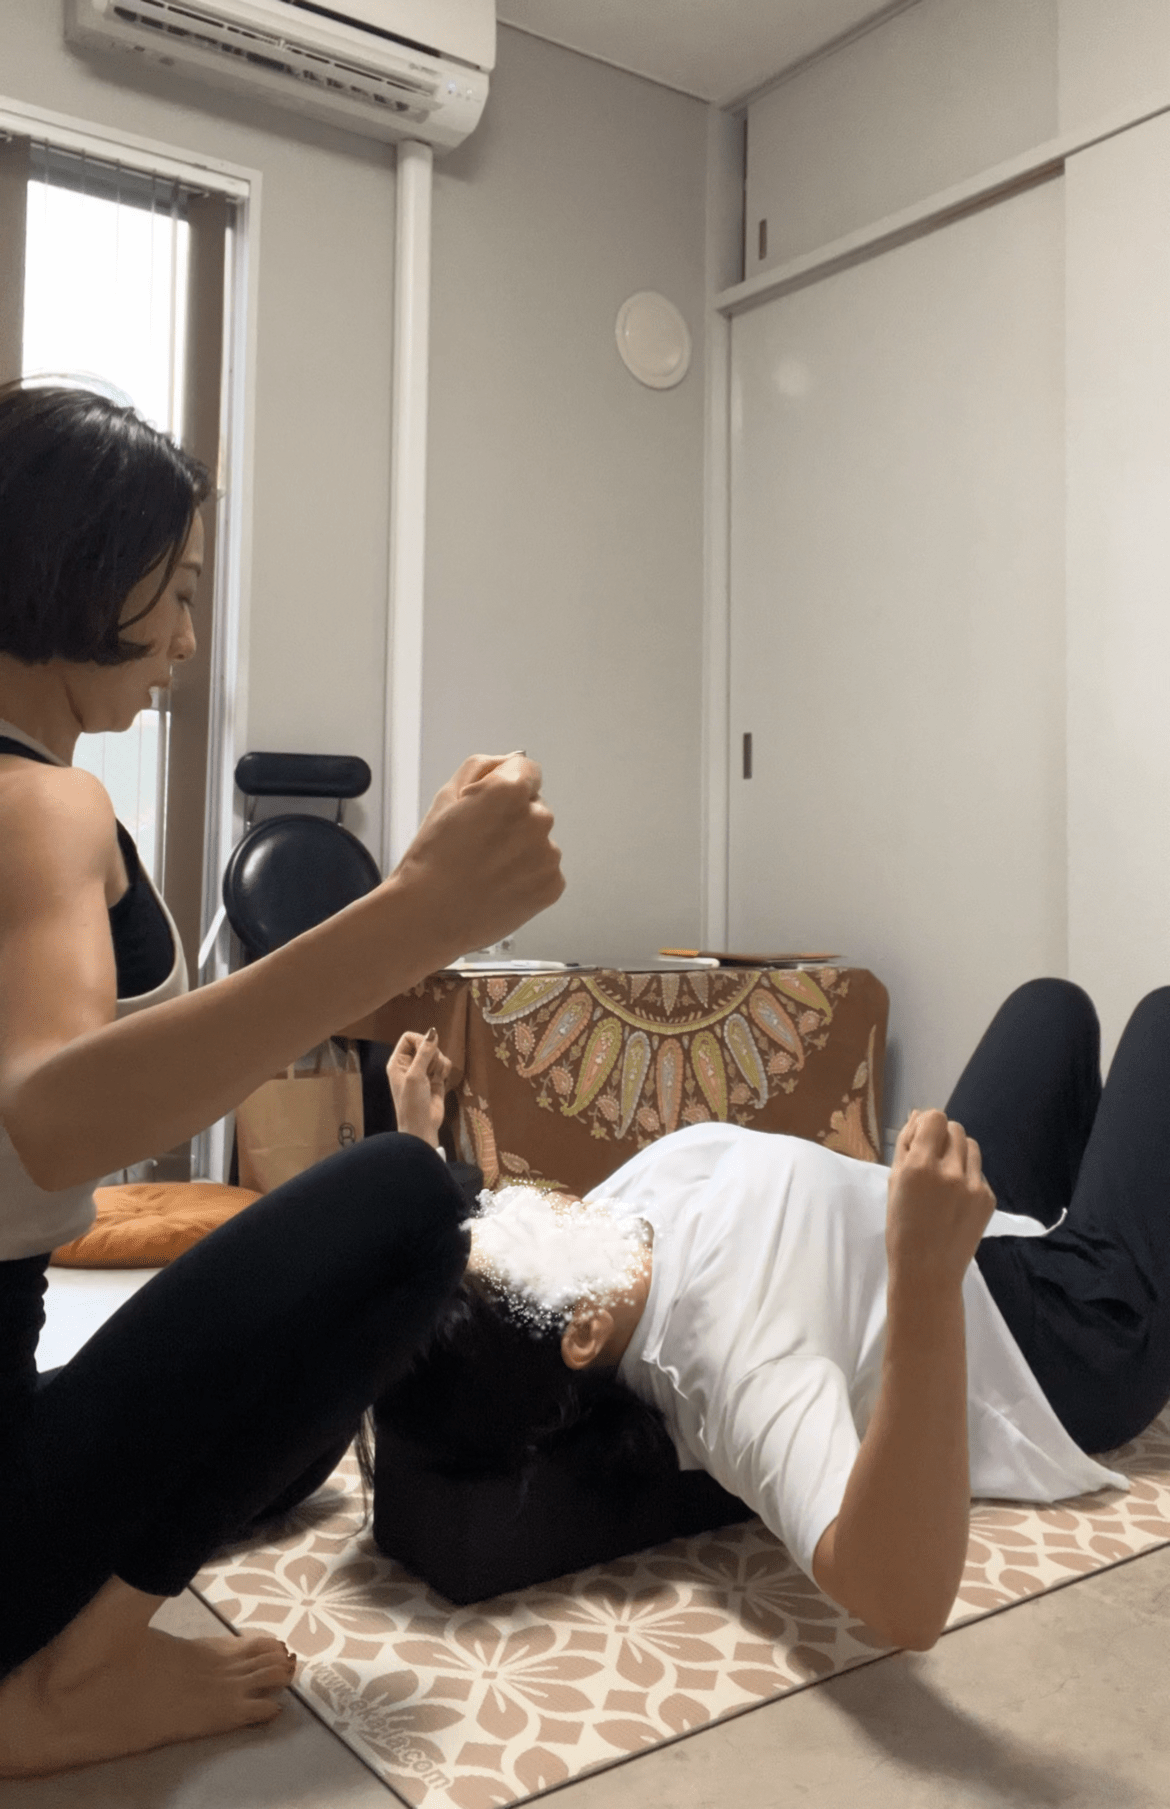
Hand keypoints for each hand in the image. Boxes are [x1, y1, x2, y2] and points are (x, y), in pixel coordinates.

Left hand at [387, 1028, 451, 1146]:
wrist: (422, 1127)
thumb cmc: (412, 1103)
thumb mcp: (416, 1075)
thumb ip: (425, 1052)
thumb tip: (433, 1031)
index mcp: (398, 1062)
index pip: (409, 1037)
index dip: (421, 1041)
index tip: (427, 1051)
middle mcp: (409, 1065)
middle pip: (425, 1044)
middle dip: (433, 1053)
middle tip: (431, 1068)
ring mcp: (422, 1071)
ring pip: (436, 1053)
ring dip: (440, 1061)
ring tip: (436, 1076)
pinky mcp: (435, 1079)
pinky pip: (443, 1064)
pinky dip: (445, 1068)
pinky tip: (442, 1079)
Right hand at [392, 753, 564, 962]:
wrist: (429, 917)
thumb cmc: (431, 862)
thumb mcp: (445, 797)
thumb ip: (481, 768)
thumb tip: (506, 762)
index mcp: (510, 791)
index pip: (527, 770)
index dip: (503, 785)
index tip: (488, 804)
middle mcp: (537, 819)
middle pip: (534, 807)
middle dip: (513, 819)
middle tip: (480, 844)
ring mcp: (548, 855)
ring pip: (539, 841)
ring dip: (520, 849)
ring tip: (486, 869)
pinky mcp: (552, 885)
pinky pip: (544, 871)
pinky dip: (526, 877)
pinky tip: (498, 885)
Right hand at [885, 1108, 995, 1290]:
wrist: (928, 1271)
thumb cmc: (901, 1228)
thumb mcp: (894, 1184)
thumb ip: (905, 1146)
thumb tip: (918, 1115)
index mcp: (919, 1166)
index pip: (935, 1118)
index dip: (927, 1124)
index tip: (921, 1138)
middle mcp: (949, 1171)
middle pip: (955, 1128)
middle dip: (943, 1136)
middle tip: (932, 1158)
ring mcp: (973, 1185)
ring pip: (971, 1145)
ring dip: (958, 1152)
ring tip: (946, 1175)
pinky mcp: (988, 1198)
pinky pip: (978, 1171)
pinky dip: (967, 1176)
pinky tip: (956, 1198)